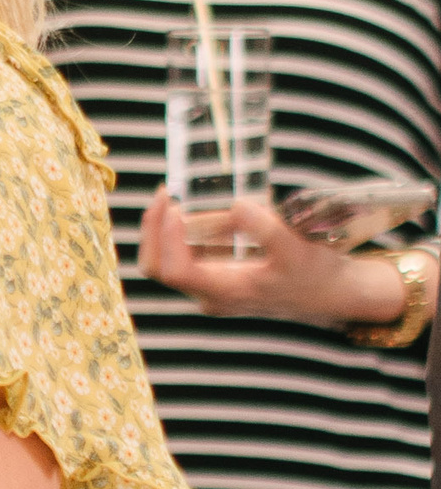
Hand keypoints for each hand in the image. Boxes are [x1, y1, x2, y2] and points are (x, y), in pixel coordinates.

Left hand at [139, 190, 412, 324]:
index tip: (173, 205)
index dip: (165, 237)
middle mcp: (211, 295)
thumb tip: (237, 206)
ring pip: (166, 263)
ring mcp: (212, 289)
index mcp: (225, 291)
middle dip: (152, 230)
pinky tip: (191, 209)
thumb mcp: (298, 248)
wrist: (336, 294)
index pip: (174, 270)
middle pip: (158, 268)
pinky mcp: (219, 278)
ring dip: (162, 230)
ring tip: (173, 197)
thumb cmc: (319, 274)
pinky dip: (179, 233)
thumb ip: (267, 229)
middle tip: (164, 193)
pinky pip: (185, 257)